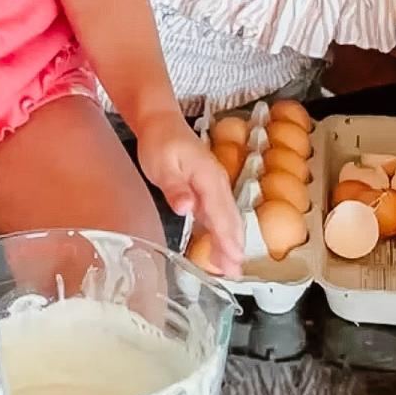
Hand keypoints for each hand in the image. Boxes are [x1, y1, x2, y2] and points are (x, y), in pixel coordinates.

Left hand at [136, 110, 243, 274]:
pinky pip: (218, 214)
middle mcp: (216, 181)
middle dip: (234, 246)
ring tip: (230, 269)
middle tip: (235, 273)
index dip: (227, 237)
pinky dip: (221, 233)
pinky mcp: (207, 189)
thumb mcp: (162, 163)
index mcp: (208, 175)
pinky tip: (219, 249)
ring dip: (230, 243)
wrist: (160, 121)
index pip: (220, 211)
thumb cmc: (160, 141)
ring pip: (227, 218)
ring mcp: (214, 186)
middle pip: (229, 218)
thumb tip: (187, 207)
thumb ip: (175, 187)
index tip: (234, 258)